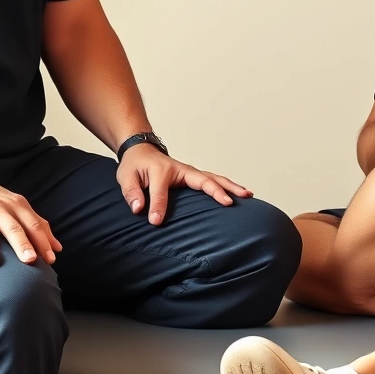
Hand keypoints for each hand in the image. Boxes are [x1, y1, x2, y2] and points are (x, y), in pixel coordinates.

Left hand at [118, 145, 252, 225]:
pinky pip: (213, 181)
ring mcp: (191, 173)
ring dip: (231, 187)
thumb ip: (132, 193)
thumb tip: (139, 210)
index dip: (159, 207)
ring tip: (248, 195)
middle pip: (203, 179)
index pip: (162, 191)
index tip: (156, 222)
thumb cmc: (135, 165)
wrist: (141, 151)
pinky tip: (241, 194)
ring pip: (214, 179)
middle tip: (230, 203)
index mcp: (162, 170)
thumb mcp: (126, 177)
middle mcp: (182, 169)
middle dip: (218, 191)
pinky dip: (227, 187)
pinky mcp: (195, 177)